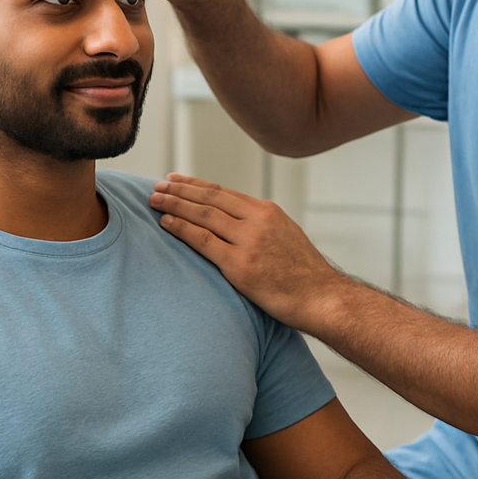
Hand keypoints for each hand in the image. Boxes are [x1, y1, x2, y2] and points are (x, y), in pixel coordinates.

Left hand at [149, 174, 344, 330]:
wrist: (323, 298)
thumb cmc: (304, 276)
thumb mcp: (286, 238)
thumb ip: (260, 228)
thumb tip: (235, 226)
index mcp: (268, 212)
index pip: (224, 192)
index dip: (196, 185)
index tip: (176, 180)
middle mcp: (258, 220)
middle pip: (210, 198)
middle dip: (180, 190)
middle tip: (157, 185)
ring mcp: (249, 241)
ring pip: (203, 215)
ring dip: (174, 205)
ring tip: (154, 199)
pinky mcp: (240, 265)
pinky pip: (203, 241)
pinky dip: (181, 229)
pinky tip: (165, 223)